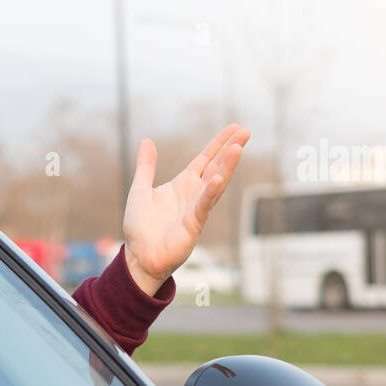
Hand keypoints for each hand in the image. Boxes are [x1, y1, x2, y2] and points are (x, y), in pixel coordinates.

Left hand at [122, 123, 249, 295]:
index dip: (218, 144)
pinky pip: (203, 206)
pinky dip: (210, 192)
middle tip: (246, 132)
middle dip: (230, 149)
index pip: (205, 159)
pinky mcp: (193, 225)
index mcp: (182, 185)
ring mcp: (196, 209)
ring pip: (215, 183)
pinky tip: (218, 178)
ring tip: (237, 148)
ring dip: (226, 166)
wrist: (138, 257)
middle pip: (216, 167)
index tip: (235, 128)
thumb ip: (146, 166)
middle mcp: (193, 194)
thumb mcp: (140, 190)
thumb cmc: (140, 228)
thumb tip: (147, 140)